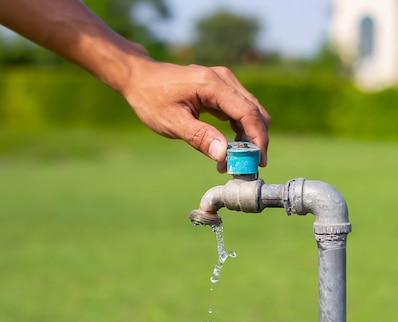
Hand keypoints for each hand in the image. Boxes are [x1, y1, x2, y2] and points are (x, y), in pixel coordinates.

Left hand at [121, 59, 269, 171]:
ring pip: (250, 111)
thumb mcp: (172, 122)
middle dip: (255, 140)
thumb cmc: (151, 98)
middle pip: (254, 111)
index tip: (258, 161)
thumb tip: (224, 155)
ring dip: (247, 137)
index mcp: (212, 85)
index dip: (257, 139)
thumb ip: (200, 137)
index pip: (248, 112)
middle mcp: (223, 79)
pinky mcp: (220, 88)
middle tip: (247, 166)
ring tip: (232, 161)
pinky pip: (239, 110)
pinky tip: (228, 148)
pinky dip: (239, 129)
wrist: (139, 78)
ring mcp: (223, 82)